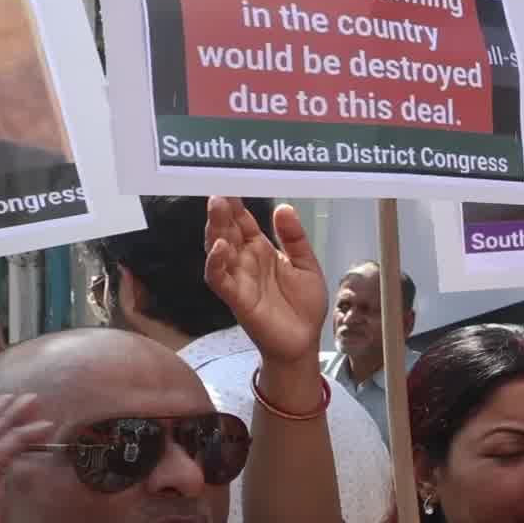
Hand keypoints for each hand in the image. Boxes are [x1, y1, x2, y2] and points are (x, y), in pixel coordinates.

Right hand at [204, 197, 328, 369]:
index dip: (238, 205)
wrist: (304, 341)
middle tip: (220, 190)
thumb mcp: (306, 265)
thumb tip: (284, 207)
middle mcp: (246, 261)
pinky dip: (216, 262)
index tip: (231, 181)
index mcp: (262, 250)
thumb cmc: (303, 304)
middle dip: (223, 211)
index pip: (244, 222)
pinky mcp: (237, 298)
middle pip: (228, 231)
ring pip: (218, 249)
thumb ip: (295, 238)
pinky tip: (220, 247)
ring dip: (216, 229)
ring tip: (217, 208)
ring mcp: (239, 278)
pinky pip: (220, 278)